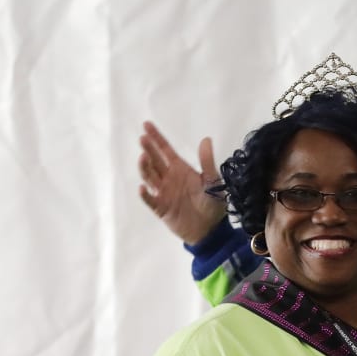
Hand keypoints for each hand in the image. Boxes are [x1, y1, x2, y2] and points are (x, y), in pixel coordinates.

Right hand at [138, 121, 227, 245]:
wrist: (211, 230)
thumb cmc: (213, 204)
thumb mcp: (213, 182)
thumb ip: (207, 162)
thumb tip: (206, 139)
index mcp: (180, 169)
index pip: (165, 150)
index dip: (156, 138)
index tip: (146, 125)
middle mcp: (169, 178)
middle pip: (155, 161)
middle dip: (149, 149)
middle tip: (143, 139)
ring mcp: (163, 193)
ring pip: (150, 177)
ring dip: (145, 168)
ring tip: (144, 158)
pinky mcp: (161, 208)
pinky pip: (150, 200)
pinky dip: (146, 195)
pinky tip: (143, 188)